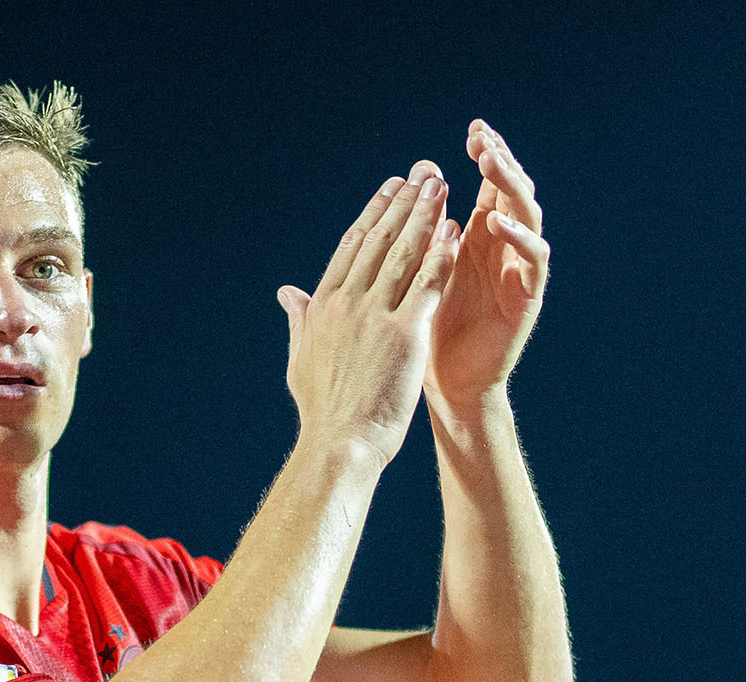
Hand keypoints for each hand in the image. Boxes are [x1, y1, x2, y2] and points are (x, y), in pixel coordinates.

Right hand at [278, 165, 461, 465]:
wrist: (340, 444)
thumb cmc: (324, 411)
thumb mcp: (301, 360)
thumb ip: (300, 320)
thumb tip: (287, 293)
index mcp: (324, 306)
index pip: (351, 246)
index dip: (374, 213)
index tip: (389, 189)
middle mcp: (348, 302)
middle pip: (379, 239)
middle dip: (404, 202)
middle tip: (422, 173)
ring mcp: (375, 315)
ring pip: (404, 253)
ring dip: (426, 215)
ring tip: (441, 187)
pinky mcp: (405, 333)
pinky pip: (429, 284)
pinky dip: (443, 253)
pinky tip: (457, 230)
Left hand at [428, 120, 548, 404]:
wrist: (447, 382)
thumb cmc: (429, 327)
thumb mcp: (419, 269)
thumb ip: (421, 230)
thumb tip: (408, 183)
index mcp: (479, 236)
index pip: (491, 184)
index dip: (488, 155)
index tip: (473, 131)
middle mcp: (504, 247)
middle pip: (513, 191)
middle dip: (501, 161)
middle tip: (483, 139)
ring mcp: (518, 270)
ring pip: (528, 216)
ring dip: (510, 188)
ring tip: (490, 164)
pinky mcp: (527, 297)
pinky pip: (533, 259)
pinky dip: (517, 238)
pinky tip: (495, 222)